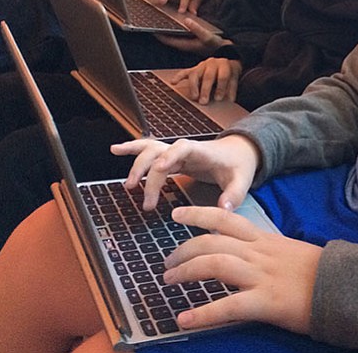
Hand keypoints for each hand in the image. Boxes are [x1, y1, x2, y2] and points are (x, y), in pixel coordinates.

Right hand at [111, 134, 260, 210]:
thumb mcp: (242, 180)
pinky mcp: (171, 158)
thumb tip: (222, 209)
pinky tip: (115, 149)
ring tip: (129, 186)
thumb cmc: (238, 165)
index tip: (159, 168)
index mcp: (202, 151)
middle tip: (146, 203)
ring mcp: (176, 152)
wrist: (238, 152)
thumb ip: (234, 195)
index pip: (183, 149)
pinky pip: (148, 151)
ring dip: (137, 165)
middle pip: (160, 153)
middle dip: (149, 174)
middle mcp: (185, 149)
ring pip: (150, 150)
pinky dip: (132, 149)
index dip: (170, 156)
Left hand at [154, 18, 228, 56]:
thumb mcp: (208, 37)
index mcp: (186, 45)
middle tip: (153, 21)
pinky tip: (176, 22)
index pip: (167, 40)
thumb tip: (186, 20)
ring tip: (161, 21)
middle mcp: (185, 45)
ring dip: (167, 30)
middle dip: (160, 31)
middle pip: (168, 38)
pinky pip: (180, 35)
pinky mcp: (193, 41)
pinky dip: (176, 29)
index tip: (150, 27)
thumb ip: (197, 29)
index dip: (158, 34)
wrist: (227, 51)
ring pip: (173, 36)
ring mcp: (188, 43)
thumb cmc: (217, 45)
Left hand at [164, 206, 320, 334]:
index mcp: (264, 239)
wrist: (345, 287)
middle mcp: (259, 252)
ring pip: (214, 264)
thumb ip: (265, 250)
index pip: (226, 218)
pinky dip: (203, 313)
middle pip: (212, 240)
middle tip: (167, 262)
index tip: (178, 214)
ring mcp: (261, 275)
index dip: (198, 213)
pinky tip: (184, 319)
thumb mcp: (289, 251)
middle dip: (183, 249)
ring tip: (168, 281)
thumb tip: (243, 252)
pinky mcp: (266, 302)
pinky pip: (228, 306)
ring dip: (185, 271)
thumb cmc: (319, 271)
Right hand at [170, 58, 241, 103]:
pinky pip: (184, 72)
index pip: (223, 76)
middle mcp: (212, 63)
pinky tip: (173, 82)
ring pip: (195, 74)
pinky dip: (178, 77)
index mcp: (224, 65)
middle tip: (204, 101)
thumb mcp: (234, 79)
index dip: (221, 87)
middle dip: (206, 89)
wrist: (225, 62)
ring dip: (194, 86)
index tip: (218, 99)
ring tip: (194, 97)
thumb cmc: (229, 73)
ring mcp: (202, 66)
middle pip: (208, 76)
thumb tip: (230, 100)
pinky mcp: (194, 69)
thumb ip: (232, 89)